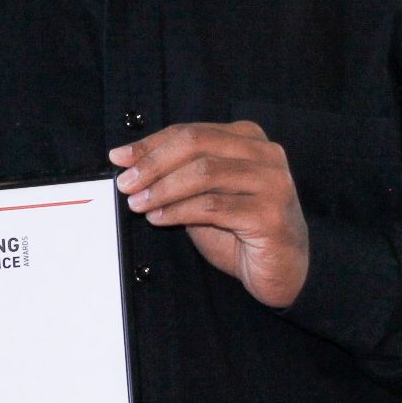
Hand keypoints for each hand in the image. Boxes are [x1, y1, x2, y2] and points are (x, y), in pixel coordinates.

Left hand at [109, 121, 310, 308]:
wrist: (282, 270)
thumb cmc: (240, 231)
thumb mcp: (204, 195)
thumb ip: (178, 175)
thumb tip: (128, 162)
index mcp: (248, 139)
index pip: (191, 132)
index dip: (151, 144)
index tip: (119, 158)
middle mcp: (265, 154)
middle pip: (197, 145)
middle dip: (153, 163)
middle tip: (126, 183)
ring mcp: (272, 182)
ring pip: (204, 173)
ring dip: (163, 188)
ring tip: (139, 204)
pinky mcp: (271, 214)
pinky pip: (214, 206)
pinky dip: (179, 211)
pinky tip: (160, 218)